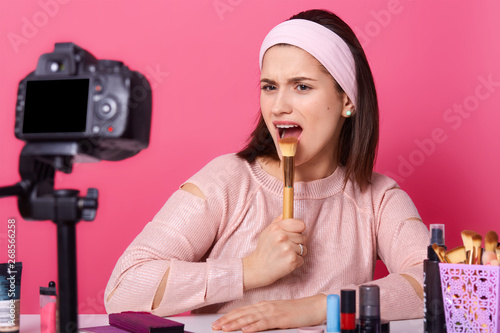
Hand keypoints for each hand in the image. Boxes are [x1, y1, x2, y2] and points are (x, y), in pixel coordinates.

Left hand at [211, 294, 325, 331]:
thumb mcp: (278, 314)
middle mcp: (266, 307)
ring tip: (224, 328)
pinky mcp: (281, 318)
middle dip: (227, 320)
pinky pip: (265, 323)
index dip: (229, 316)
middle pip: (243, 313)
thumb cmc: (297, 312)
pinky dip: (254, 326)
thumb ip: (264, 317)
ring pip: (250, 318)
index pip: (243, 310)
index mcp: (265, 305)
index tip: (218, 322)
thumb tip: (251, 324)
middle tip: (214, 326)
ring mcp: (273, 312)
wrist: (314, 307)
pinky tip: (245, 330)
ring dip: (236, 324)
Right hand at [242, 215, 306, 290]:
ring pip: (304, 249)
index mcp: (277, 227)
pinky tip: (286, 262)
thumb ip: (278, 221)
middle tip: (285, 248)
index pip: (301, 225)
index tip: (293, 235)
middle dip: (297, 243)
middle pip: (303, 238)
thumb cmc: (264, 249)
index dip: (298, 230)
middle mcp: (283, 236)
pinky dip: (296, 262)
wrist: (259, 268)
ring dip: (297, 253)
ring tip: (285, 255)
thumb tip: (287, 212)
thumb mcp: (267, 231)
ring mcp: (288, 249)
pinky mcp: (292, 260)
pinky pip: (302, 259)